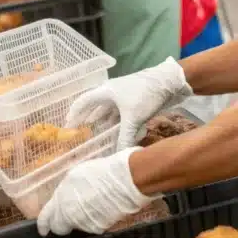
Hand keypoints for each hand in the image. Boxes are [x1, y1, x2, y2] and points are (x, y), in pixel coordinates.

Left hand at [37, 148, 153, 235]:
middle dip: (62, 223)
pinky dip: (93, 220)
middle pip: (60, 228)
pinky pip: (91, 227)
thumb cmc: (101, 171)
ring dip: (80, 219)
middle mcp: (71, 216)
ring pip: (77, 227)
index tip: (44, 229)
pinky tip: (101, 208)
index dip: (44, 225)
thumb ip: (65, 191)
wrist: (127, 180)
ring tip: (91, 204)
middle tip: (70, 214)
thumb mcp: (76, 176)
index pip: (46, 219)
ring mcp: (86, 224)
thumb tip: (63, 200)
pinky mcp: (100, 228)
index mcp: (62, 200)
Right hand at [66, 57, 191, 151]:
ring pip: (110, 112)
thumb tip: (117, 155)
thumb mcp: (134, 118)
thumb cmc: (146, 94)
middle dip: (89, 121)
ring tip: (98, 138)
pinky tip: (119, 135)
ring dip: (104, 124)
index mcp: (106, 92)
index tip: (67, 126)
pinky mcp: (136, 102)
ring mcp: (124, 97)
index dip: (74, 113)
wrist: (170, 81)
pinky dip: (119, 125)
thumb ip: (124, 137)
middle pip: (96, 108)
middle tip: (81, 135)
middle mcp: (112, 93)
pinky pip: (122, 115)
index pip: (83, 102)